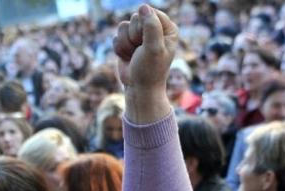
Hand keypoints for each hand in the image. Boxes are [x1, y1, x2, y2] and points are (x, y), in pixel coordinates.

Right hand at [113, 4, 176, 123]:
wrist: (139, 89)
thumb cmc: (150, 71)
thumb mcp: (154, 49)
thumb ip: (151, 27)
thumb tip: (143, 7)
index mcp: (168, 29)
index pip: (150, 13)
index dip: (144, 27)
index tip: (148, 43)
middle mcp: (154, 30)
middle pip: (135, 18)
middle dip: (134, 36)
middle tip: (141, 51)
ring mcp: (140, 35)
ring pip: (123, 26)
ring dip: (126, 44)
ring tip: (134, 55)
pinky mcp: (127, 42)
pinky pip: (116, 36)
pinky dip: (119, 49)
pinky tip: (127, 58)